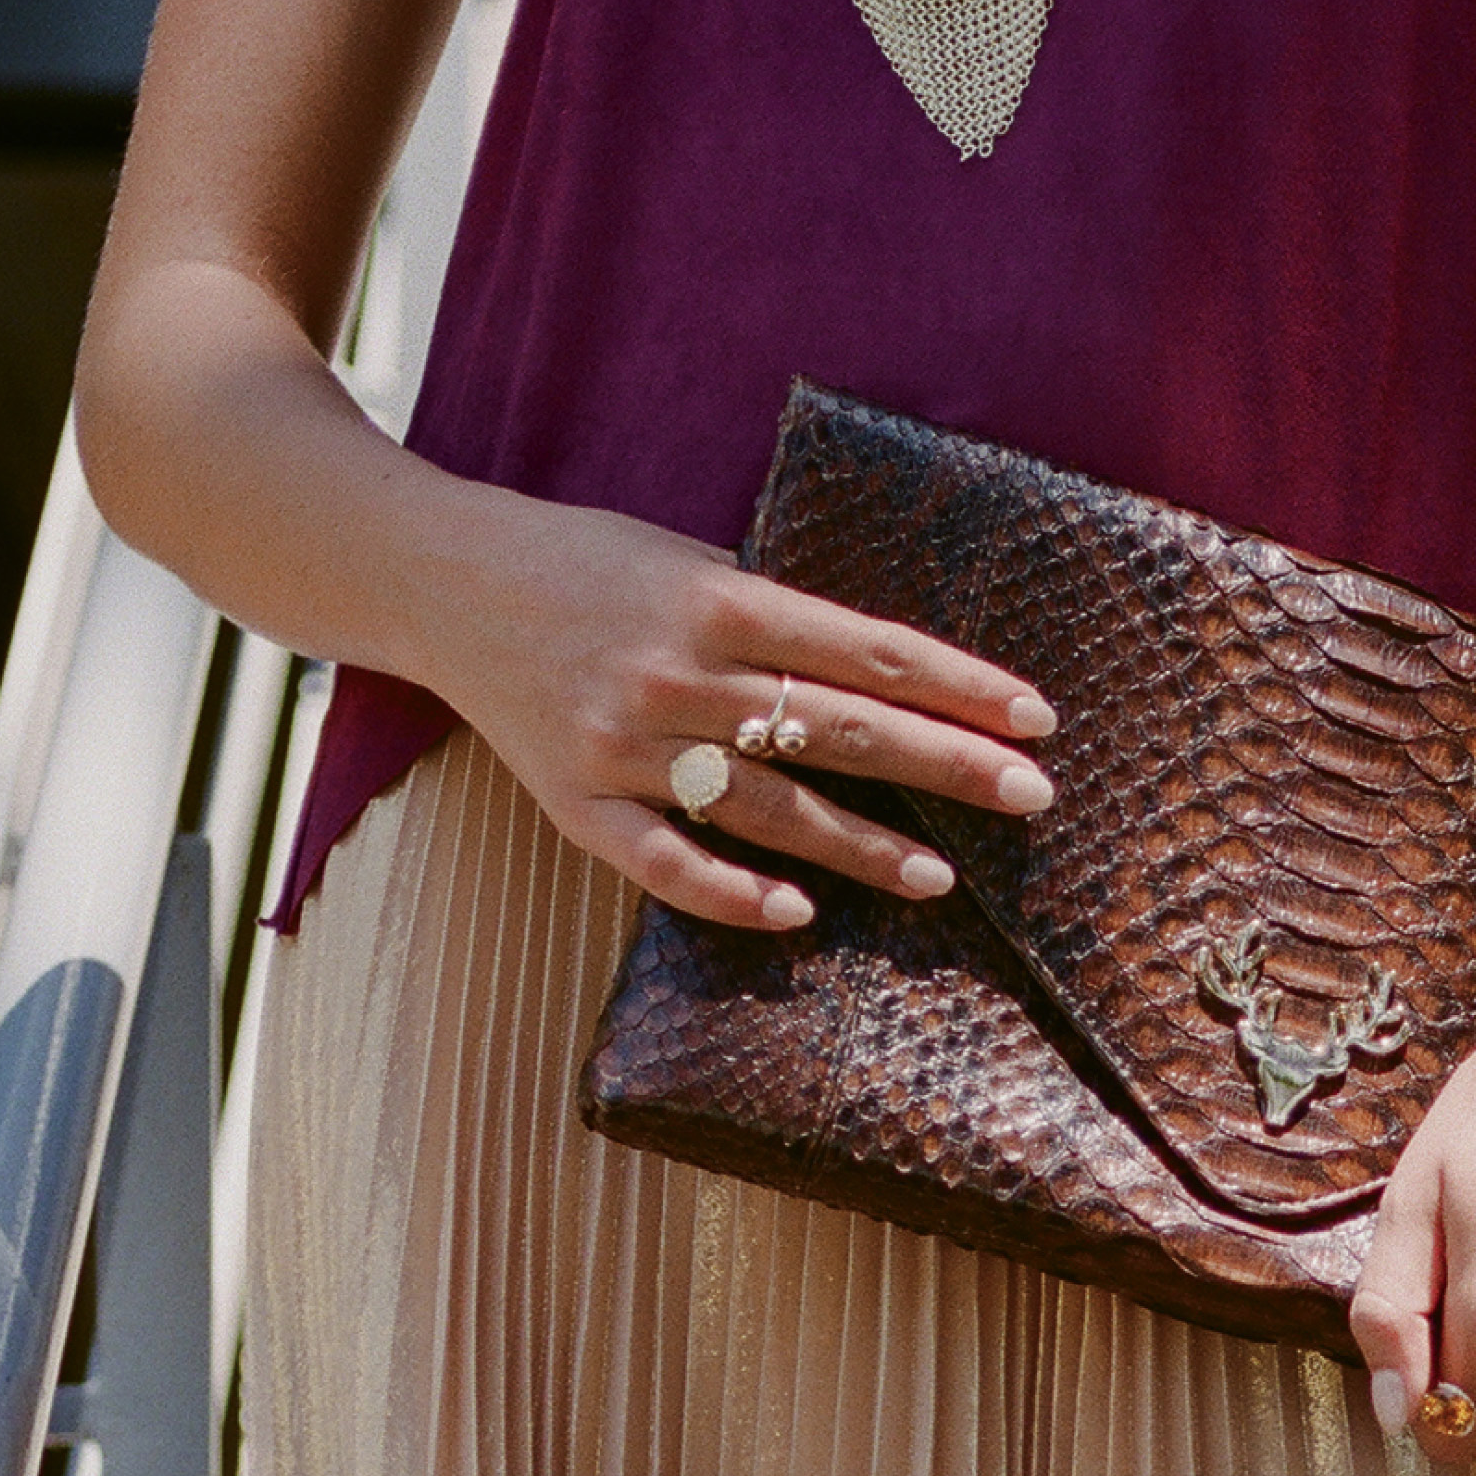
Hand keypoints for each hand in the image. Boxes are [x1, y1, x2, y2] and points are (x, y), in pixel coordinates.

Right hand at [414, 488, 1059, 928]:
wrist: (440, 579)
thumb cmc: (589, 565)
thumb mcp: (691, 561)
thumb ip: (777, 617)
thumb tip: (893, 674)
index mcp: (718, 601)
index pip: (869, 653)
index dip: (960, 687)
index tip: (1036, 716)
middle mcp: (675, 675)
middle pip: (837, 730)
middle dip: (945, 765)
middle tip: (1030, 797)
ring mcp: (622, 745)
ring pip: (765, 808)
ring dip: (861, 845)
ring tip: (941, 875)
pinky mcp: (572, 799)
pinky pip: (662, 863)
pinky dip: (731, 892)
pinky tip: (798, 913)